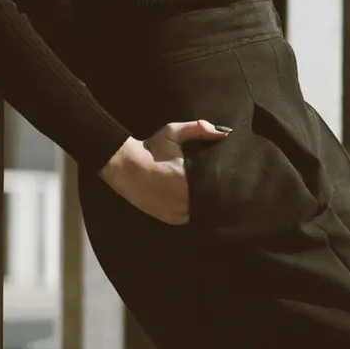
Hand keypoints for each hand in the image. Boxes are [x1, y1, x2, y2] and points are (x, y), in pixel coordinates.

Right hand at [99, 118, 230, 224]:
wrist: (125, 166)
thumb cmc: (150, 149)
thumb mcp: (173, 133)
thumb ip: (198, 129)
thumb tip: (225, 131)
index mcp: (186, 179)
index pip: (214, 186)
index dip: (220, 183)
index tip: (223, 177)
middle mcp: (182, 200)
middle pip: (208, 200)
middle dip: (211, 193)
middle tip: (214, 184)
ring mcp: (176, 212)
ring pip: (199, 211)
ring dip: (201, 203)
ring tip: (203, 193)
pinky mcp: (169, 219)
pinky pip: (188, 217)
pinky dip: (190, 210)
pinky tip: (189, 201)